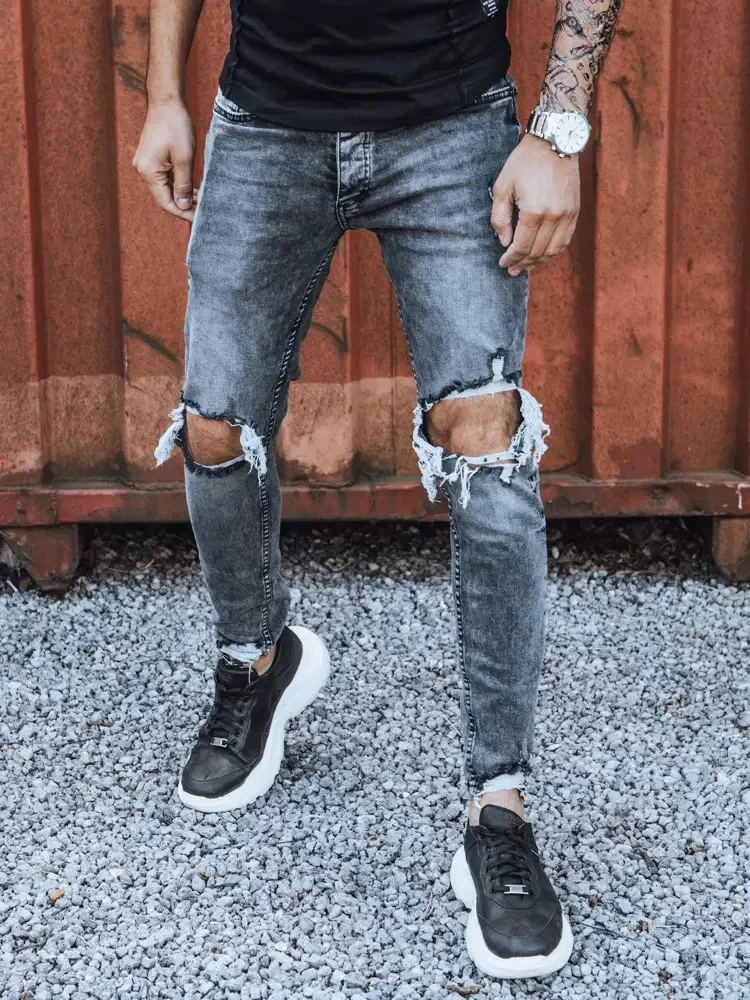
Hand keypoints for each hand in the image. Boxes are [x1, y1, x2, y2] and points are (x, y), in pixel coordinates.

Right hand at [133, 99, 196, 220]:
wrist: (166, 102)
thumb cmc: (176, 127)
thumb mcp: (184, 159)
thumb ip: (183, 185)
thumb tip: (183, 206)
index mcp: (149, 172)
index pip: (166, 202)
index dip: (183, 213)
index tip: (199, 219)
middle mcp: (144, 170)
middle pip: (165, 197)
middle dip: (184, 205)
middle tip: (204, 212)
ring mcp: (147, 165)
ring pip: (166, 188)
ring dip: (183, 195)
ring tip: (202, 202)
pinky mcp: (152, 159)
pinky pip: (166, 178)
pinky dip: (179, 185)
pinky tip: (193, 190)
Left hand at [492, 133, 580, 275]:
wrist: (555, 142)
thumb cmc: (525, 162)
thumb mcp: (503, 187)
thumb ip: (500, 218)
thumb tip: (504, 242)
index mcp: (534, 211)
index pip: (521, 246)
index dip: (511, 259)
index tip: (502, 263)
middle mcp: (553, 216)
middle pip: (537, 251)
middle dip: (523, 264)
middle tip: (512, 270)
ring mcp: (567, 215)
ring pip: (553, 250)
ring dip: (539, 262)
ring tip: (526, 267)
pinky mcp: (575, 211)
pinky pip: (565, 240)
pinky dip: (554, 252)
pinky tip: (543, 255)